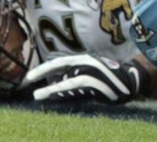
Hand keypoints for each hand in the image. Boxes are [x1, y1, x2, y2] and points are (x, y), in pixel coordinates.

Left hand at [22, 55, 149, 103]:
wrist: (129, 79)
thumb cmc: (109, 75)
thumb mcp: (91, 70)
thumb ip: (75, 75)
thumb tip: (57, 83)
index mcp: (82, 59)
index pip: (58, 62)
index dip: (43, 68)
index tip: (29, 76)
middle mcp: (84, 63)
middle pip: (58, 67)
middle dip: (42, 74)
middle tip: (26, 80)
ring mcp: (90, 72)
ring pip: (65, 80)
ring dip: (50, 89)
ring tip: (37, 95)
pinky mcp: (95, 82)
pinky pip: (76, 87)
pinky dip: (64, 91)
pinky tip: (55, 96)